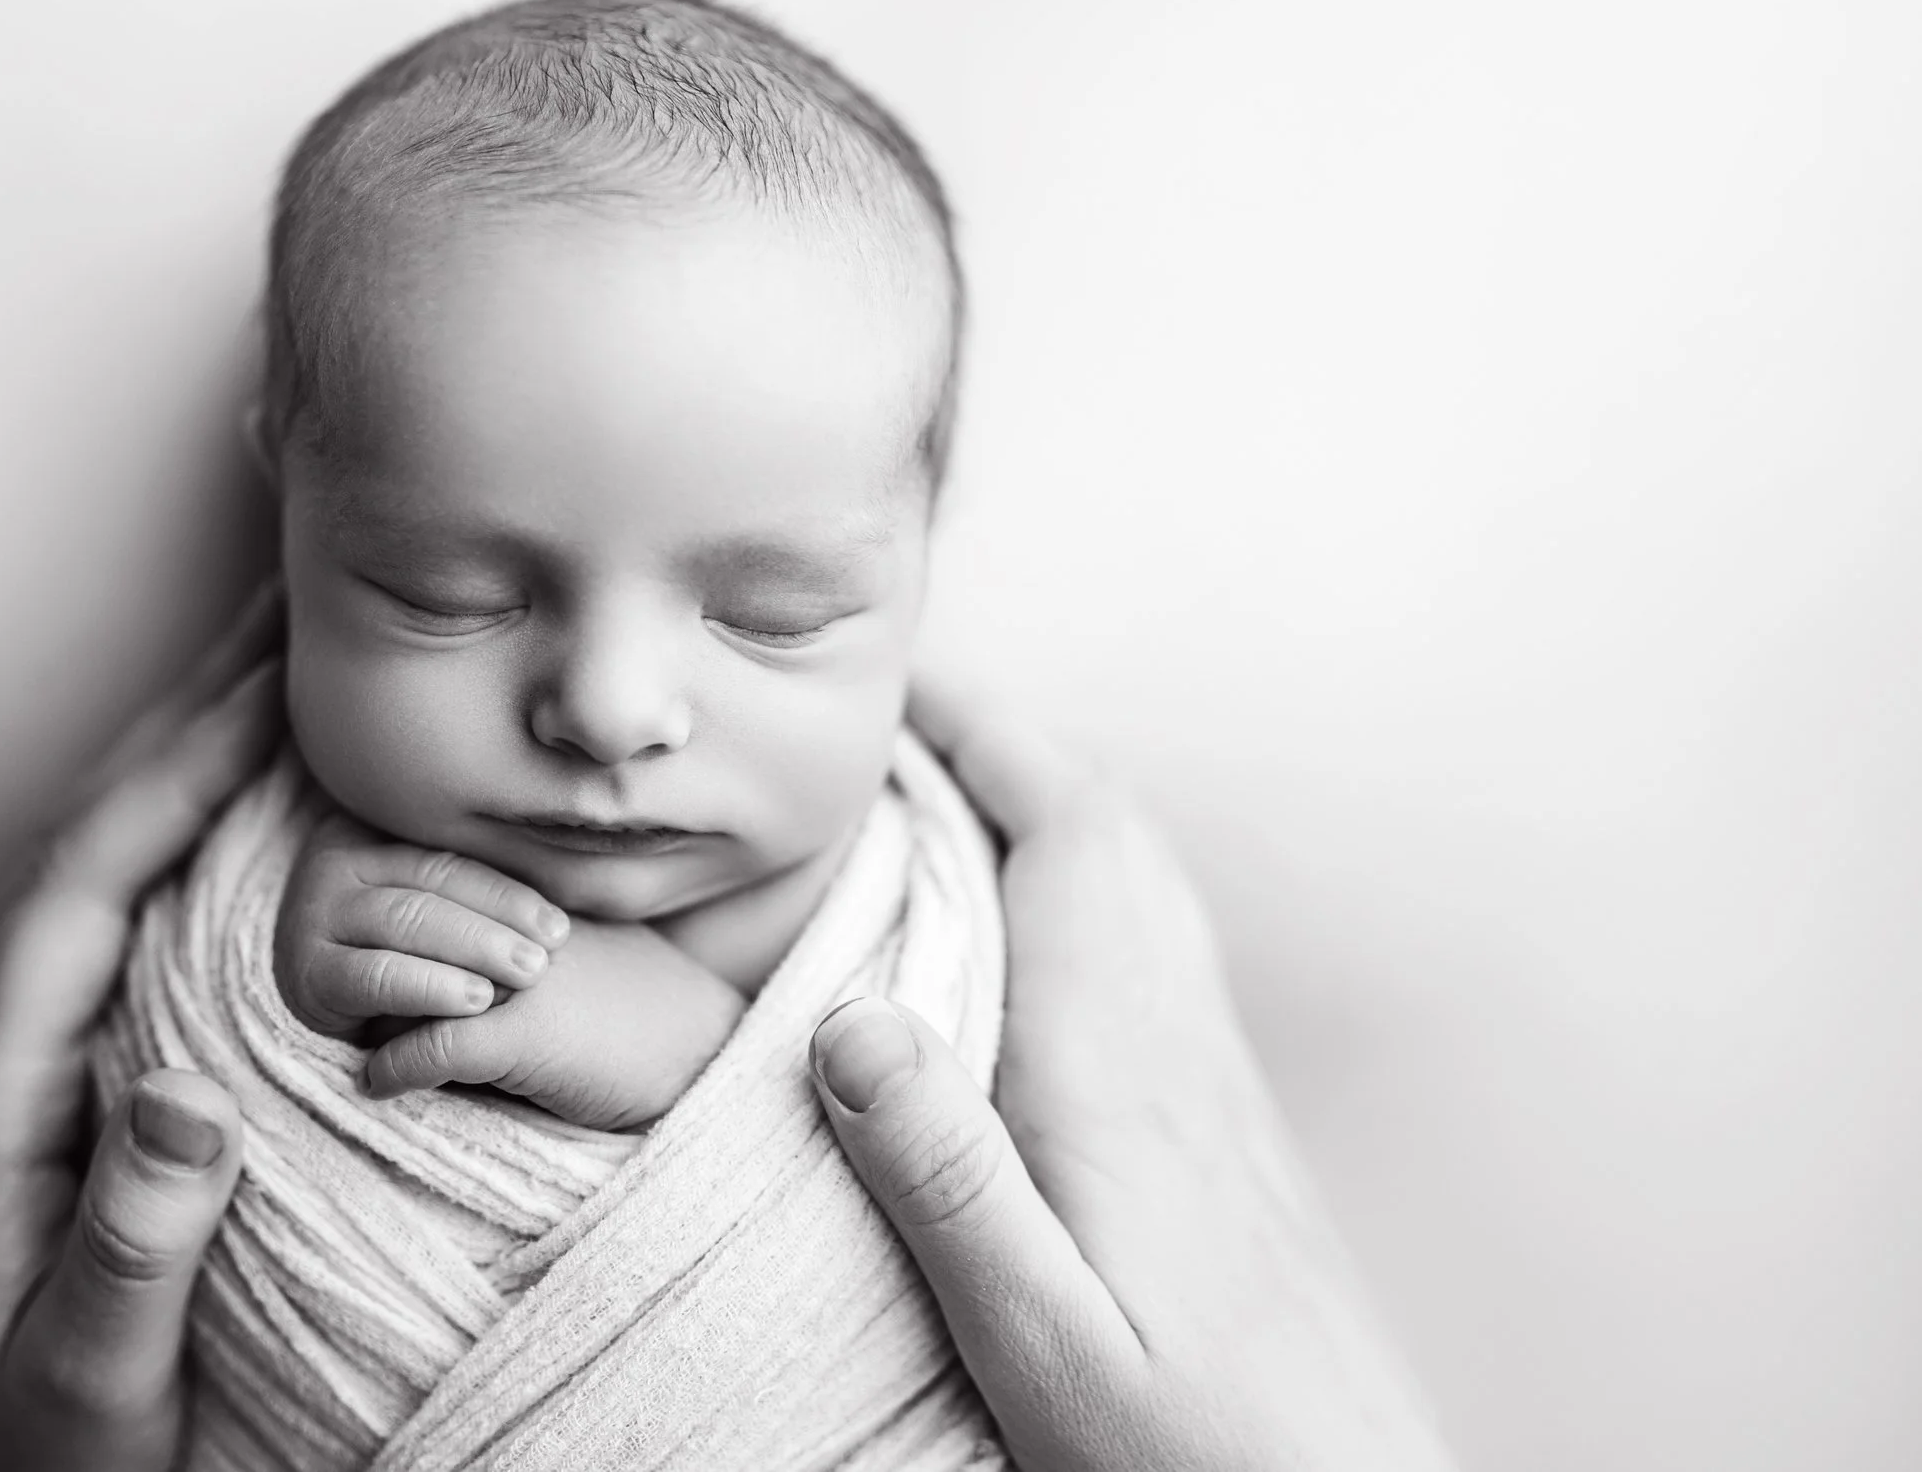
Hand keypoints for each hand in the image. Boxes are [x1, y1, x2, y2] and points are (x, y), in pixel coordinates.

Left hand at [0, 591, 285, 1471]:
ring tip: (280, 663)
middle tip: (283, 608)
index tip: (264, 684)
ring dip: (189, 752)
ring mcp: (27, 1047)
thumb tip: (188, 1097)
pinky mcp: (67, 1064)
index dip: (172, 775)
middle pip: (89, 836)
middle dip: (187, 716)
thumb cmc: (44, 1453)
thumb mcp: (90, 1377)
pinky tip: (255, 797)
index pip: (80, 890)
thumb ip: (131, 1245)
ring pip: (107, 856)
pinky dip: (192, 824)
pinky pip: (132, 905)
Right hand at [273, 815, 569, 1039]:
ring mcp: (309, 915)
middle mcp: (333, 863)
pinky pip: (376, 975)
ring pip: (408, 921)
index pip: (451, 857)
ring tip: (526, 975)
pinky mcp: (305, 974)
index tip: (563, 926)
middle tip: (549, 955)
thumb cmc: (409, 966)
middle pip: (432, 883)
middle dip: (498, 921)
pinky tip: (473, 1002)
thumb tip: (568, 868)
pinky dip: (430, 987)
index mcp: (369, 832)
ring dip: (474, 951)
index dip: (510, 891)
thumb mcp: (437, 917)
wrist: (336, 1033)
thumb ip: (474, 895)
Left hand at [365, 914, 745, 1131]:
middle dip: (367, 966)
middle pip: (404, 933)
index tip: (351, 944)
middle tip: (333, 1001)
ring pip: (404, 986)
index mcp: (526, 899)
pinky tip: (376, 1083)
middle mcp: (514, 926)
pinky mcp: (520, 1036)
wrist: (704, 1049)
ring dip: (371, 1017)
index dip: (383, 916)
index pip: (426, 890)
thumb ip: (507, 940)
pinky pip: (426, 1049)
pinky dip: (392, 1069)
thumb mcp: (570, 953)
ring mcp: (515, 979)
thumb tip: (436, 960)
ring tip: (350, 1040)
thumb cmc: (640, 1006)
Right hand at [808, 674, 1456, 1471]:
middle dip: (1008, 746)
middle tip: (903, 717)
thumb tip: (849, 1019)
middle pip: (1109, 832)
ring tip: (953, 796)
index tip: (898, 679)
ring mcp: (1211, 1082)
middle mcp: (1177, 1046)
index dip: (987, 733)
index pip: (1067, 834)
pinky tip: (1038, 945)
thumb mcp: (1040, 1330)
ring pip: (1142, 885)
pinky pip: (1154, 952)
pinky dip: (1084, 892)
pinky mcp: (1224, 1131)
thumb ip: (946, 1178)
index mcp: (1118, 1069)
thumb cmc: (1194, 1444)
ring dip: (1051, 810)